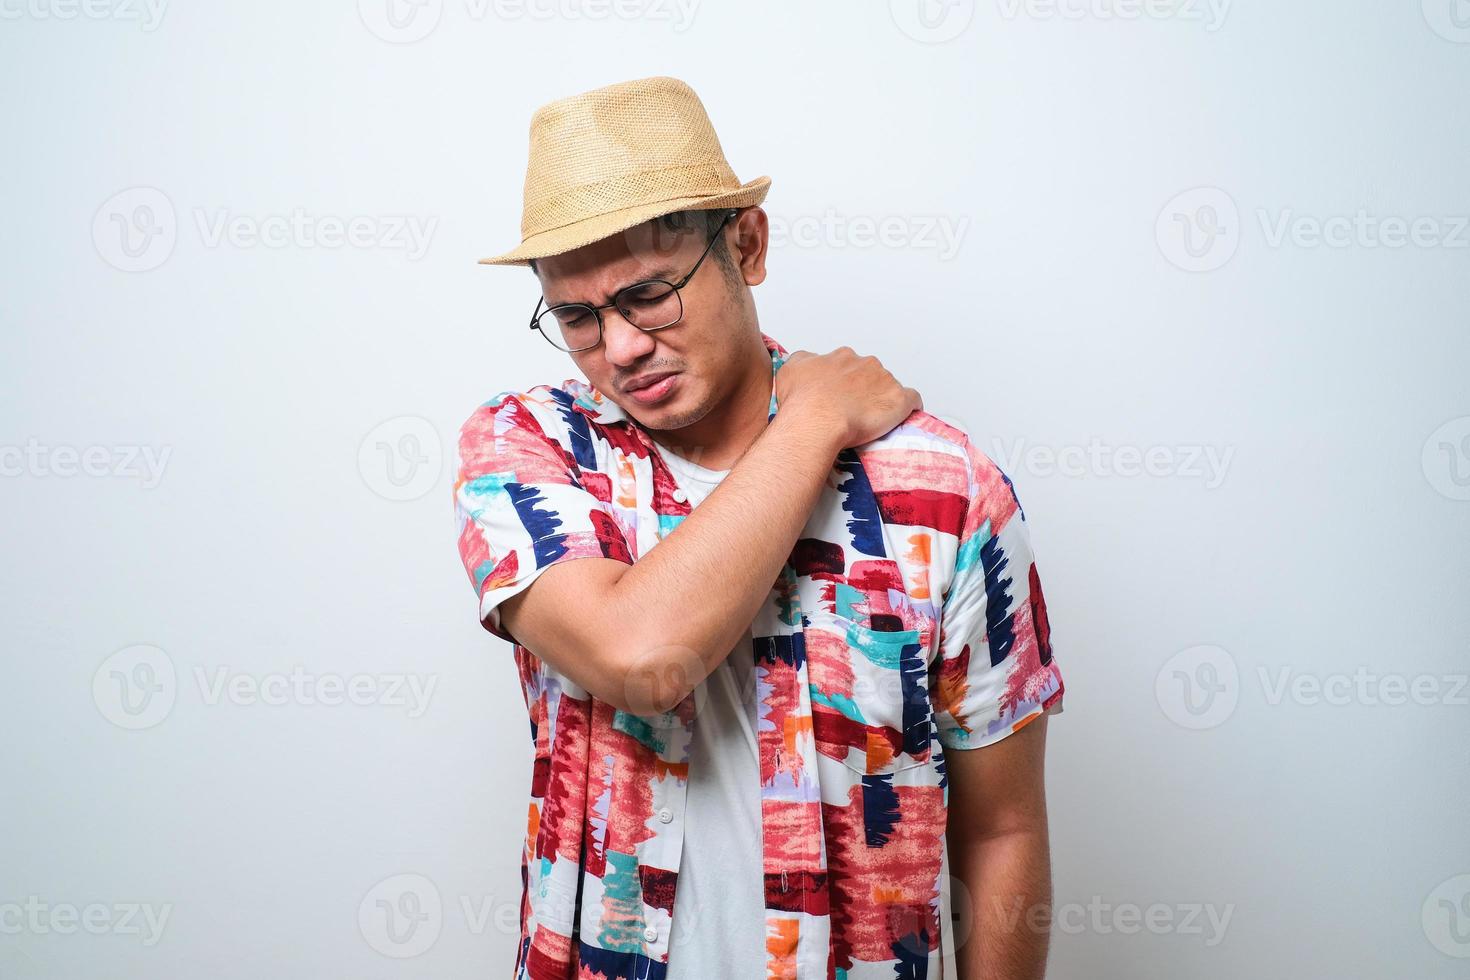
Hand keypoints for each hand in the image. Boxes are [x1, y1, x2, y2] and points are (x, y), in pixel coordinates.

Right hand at [775, 346, 922, 449]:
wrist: (816, 421)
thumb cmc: (802, 401)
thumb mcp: (790, 369)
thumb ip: (804, 360)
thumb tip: (811, 361)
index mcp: (843, 357)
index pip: (849, 365)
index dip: (845, 382)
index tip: (839, 397)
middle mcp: (865, 363)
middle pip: (870, 374)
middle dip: (864, 389)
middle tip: (852, 411)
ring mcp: (884, 380)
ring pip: (888, 387)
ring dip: (882, 399)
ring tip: (870, 420)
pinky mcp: (899, 400)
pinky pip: (912, 399)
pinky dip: (909, 406)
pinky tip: (902, 416)